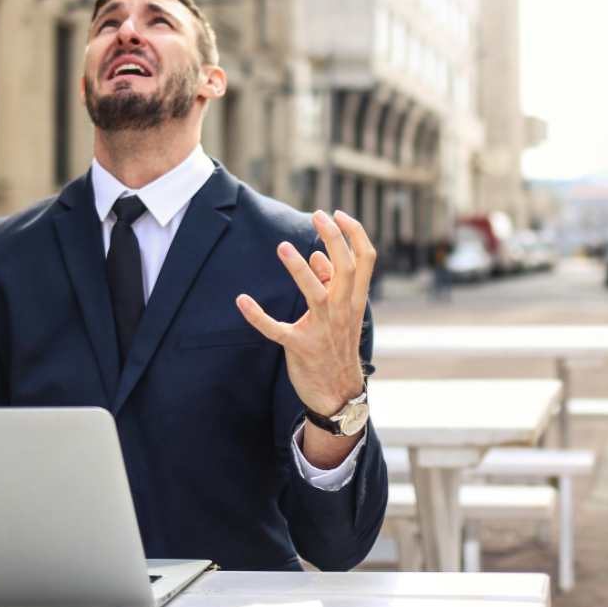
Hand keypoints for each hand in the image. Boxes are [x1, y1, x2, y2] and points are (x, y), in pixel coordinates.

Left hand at [235, 210, 374, 417]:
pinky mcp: (299, 347)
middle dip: (333, 238)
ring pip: (315, 294)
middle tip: (317, 215)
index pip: (365, 260)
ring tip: (282, 247)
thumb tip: (317, 256)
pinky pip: (276, 329)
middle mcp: (342, 311)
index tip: (338, 214)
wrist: (338, 393)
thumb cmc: (337, 346)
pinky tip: (242, 300)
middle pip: (346, 268)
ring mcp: (322, 329)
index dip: (355, 233)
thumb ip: (331, 285)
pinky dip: (258, 315)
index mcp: (354, 300)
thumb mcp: (342, 314)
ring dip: (298, 269)